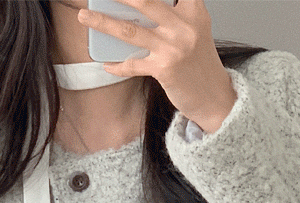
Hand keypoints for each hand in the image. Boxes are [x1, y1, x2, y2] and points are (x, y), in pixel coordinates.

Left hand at [77, 0, 236, 132]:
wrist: (214, 96)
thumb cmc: (199, 62)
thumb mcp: (194, 29)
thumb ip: (173, 14)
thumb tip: (135, 8)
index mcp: (193, 10)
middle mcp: (184, 26)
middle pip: (144, 2)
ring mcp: (173, 48)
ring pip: (130, 31)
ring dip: (103, 22)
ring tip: (84, 15)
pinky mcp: (164, 69)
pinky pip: (133, 64)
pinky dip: (117, 65)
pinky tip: (106, 64)